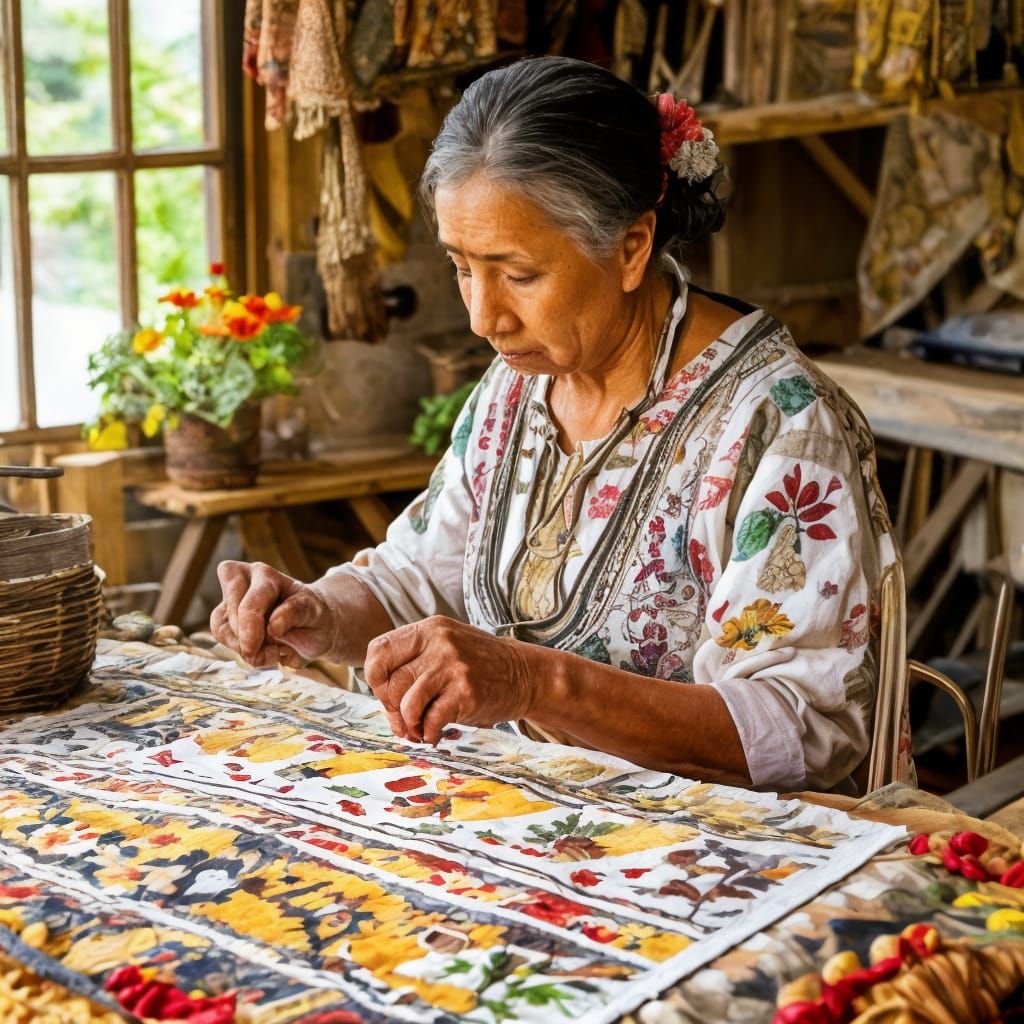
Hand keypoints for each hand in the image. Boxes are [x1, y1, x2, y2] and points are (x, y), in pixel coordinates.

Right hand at [210, 560, 338, 668]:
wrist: (310, 626)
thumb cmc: (312, 616)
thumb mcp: (315, 613)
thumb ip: (296, 614)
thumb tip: (272, 626)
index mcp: (267, 576)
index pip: (251, 601)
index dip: (252, 626)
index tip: (263, 649)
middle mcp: (244, 580)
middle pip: (232, 611)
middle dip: (247, 637)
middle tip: (271, 653)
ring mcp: (230, 598)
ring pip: (220, 626)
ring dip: (242, 646)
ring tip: (270, 653)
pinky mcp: (224, 617)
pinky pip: (220, 636)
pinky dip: (238, 649)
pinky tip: (260, 652)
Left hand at [363, 616, 533, 744]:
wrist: (525, 674)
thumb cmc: (479, 665)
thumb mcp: (445, 646)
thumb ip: (414, 661)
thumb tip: (383, 700)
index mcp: (429, 629)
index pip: (378, 651)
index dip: (376, 679)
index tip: (388, 695)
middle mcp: (439, 642)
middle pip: (392, 682)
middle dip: (392, 710)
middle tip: (404, 722)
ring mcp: (454, 666)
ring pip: (407, 703)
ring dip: (409, 724)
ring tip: (419, 729)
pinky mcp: (467, 691)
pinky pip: (431, 720)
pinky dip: (428, 733)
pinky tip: (435, 734)